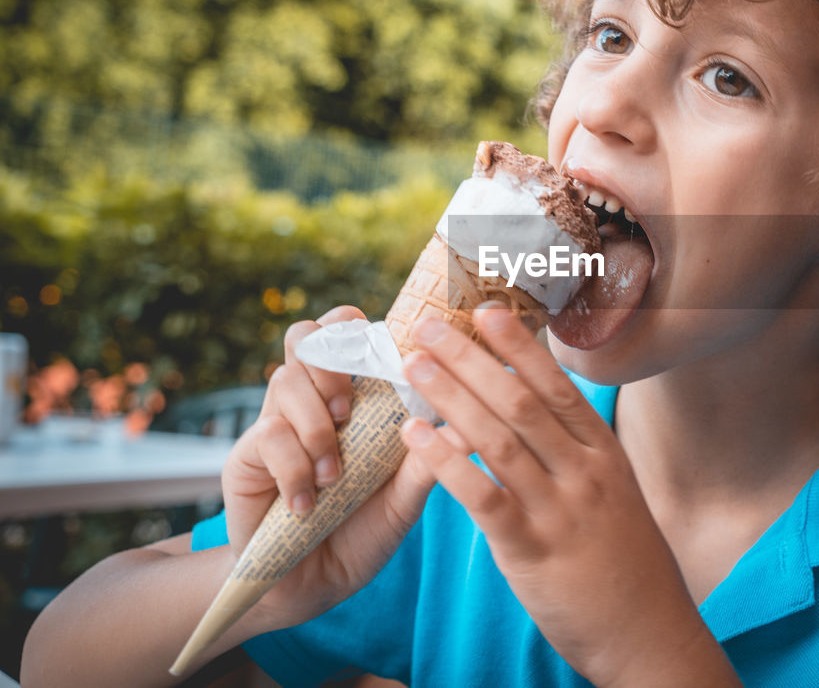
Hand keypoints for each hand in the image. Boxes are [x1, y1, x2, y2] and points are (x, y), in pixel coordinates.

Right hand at [221, 305, 445, 628]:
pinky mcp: (248, 456)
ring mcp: (277, 423)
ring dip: (316, 425)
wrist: (311, 585)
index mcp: (355, 397)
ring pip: (285, 379)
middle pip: (305, 335)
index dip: (359, 329)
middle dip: (330, 360)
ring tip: (334, 474)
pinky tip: (308, 505)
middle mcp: (313, 401)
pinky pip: (269, 435)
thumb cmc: (362, 531)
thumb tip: (472, 425)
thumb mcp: (405, 497)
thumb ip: (430, 461)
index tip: (385, 361)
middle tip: (349, 408)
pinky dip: (295, 469)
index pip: (347, 330)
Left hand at [400, 304, 739, 686]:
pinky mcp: (532, 549)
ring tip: (413, 367)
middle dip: (470, 359)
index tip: (486, 310)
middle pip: (521, 400)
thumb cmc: (624, 564)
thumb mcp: (614, 497)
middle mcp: (585, 472)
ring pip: (498, 438)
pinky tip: (415, 436)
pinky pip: (482, 496)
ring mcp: (560, 509)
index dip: (519, 345)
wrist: (649, 633)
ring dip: (451, 396)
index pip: (557, 386)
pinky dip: (446, 461)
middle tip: (427, 327)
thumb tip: (534, 419)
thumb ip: (577, 459)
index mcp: (604, 454)